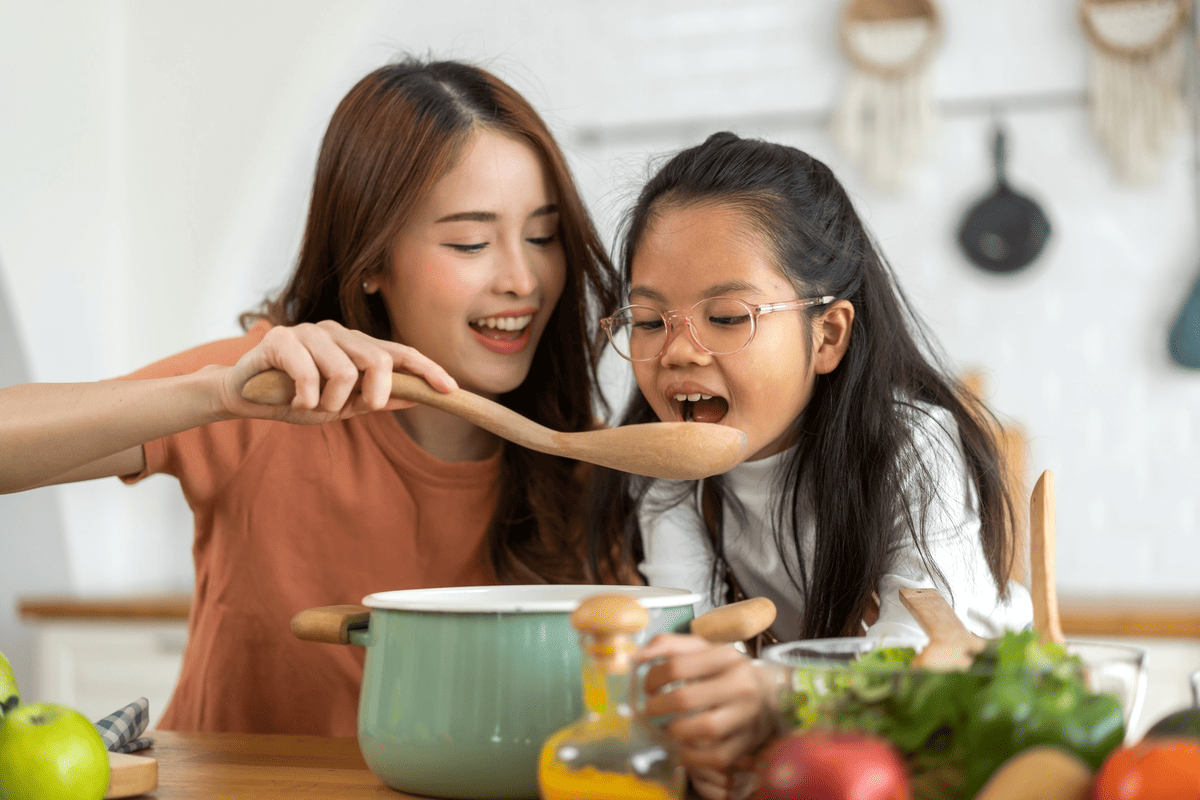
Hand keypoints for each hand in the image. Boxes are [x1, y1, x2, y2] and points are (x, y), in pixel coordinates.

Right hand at [219, 321, 456, 422]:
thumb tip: (416, 398)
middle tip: (356, 408)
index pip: (399, 353)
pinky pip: (308, 376)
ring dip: (330, 403)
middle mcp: (336, 333)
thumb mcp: (341, 405)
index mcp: (354, 346)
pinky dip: (304, 399)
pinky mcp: (281, 339)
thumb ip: (374, 398)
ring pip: (344, 372)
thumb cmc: (293, 399)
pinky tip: (291, 401)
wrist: (242, 397)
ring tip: (311, 405)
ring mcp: (309, 332)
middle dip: (373, 393)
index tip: (451, 389)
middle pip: (377, 360)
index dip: (427, 369)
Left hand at [636, 634, 775, 798]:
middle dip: (657, 707)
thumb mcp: (702, 649)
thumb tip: (638, 657)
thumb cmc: (725, 671)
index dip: (653, 678)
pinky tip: (684, 746)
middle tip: (649, 709)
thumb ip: (668, 645)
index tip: (648, 686)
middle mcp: (741, 684)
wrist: (768, 694)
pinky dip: (693, 755)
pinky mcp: (748, 743)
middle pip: (686, 698)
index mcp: (727, 656)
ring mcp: (747, 715)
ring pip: (704, 728)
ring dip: (676, 731)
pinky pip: (716, 757)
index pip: (677, 666)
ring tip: (668, 727)